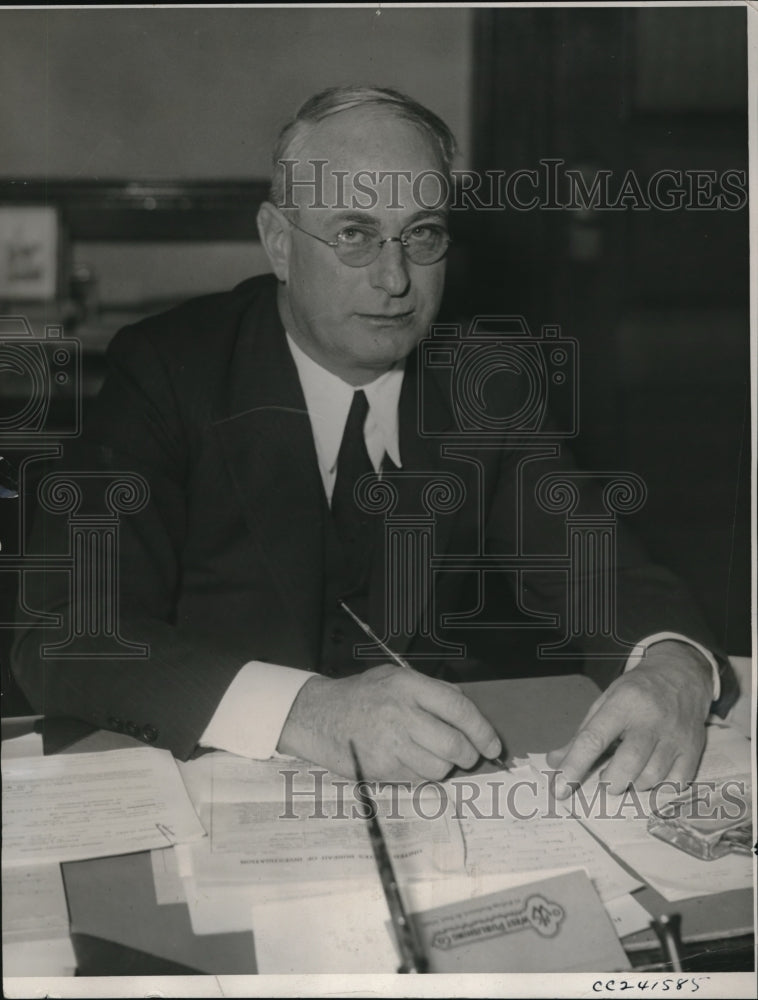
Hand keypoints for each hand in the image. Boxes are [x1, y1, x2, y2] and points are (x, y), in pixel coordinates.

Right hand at [277, 663, 501, 780]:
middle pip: (453, 745)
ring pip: (439, 767)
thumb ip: (432, 691)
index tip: (492, 745)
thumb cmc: (360, 696)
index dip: (482, 730)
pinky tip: (406, 759)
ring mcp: (390, 743)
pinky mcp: (381, 768)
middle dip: (467, 755)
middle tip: (465, 754)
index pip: (459, 710)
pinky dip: (420, 774)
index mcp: (408, 686)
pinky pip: (417, 779)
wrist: (317, 716)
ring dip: (443, 766)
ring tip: (428, 753)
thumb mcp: (394, 678)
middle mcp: (400, 713)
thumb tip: (466, 711)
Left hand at [546, 641, 713, 796]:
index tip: (561, 788)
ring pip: (652, 777)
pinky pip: (675, 783)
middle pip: (628, 763)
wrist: (681, 675)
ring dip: (633, 785)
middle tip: (605, 780)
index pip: (594, 739)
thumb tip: (555, 762)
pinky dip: (659, 788)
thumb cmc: (637, 692)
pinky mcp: (694, 749)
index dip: (574, 766)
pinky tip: (650, 774)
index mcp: (623, 703)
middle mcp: (651, 719)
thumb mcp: (606, 701)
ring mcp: (675, 735)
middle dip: (611, 781)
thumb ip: (582, 734)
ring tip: (627, 774)